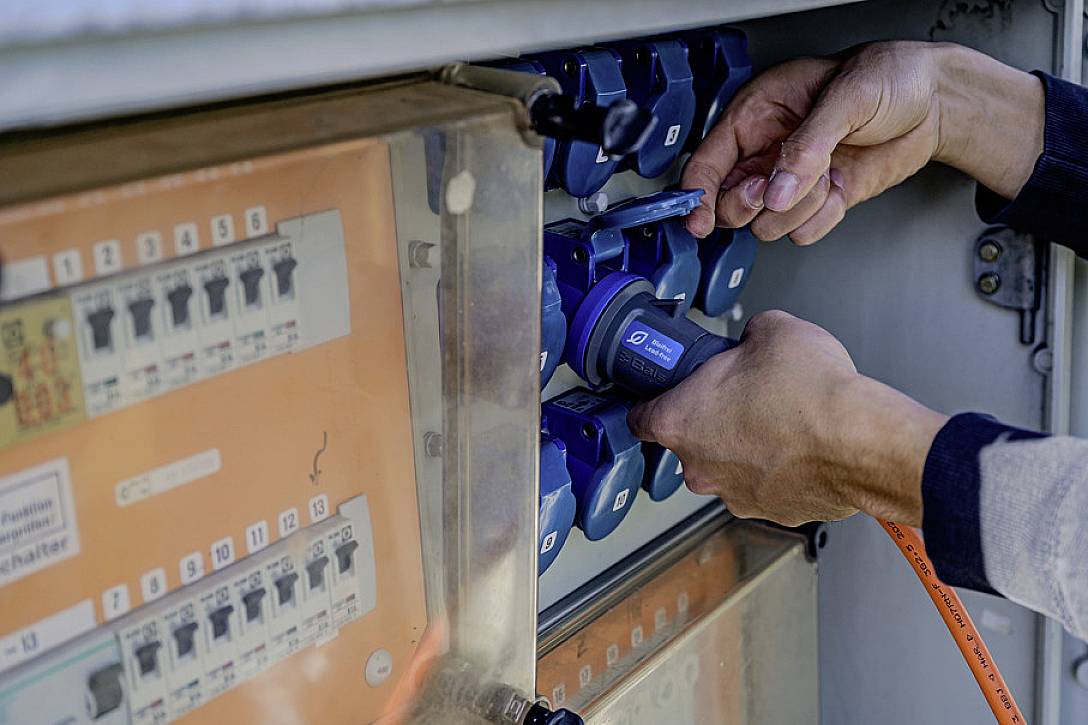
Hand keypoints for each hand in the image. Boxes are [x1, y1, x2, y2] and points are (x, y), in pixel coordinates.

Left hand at [627, 311, 947, 526]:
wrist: (862, 443)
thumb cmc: (812, 393)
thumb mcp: (772, 329)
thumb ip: (748, 333)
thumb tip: (754, 337)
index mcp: (681, 421)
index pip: (640, 416)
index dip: (655, 400)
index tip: (668, 393)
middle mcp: (699, 468)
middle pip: (689, 442)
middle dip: (713, 420)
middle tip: (745, 396)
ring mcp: (735, 495)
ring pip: (728, 467)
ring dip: (746, 448)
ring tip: (782, 421)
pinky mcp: (773, 512)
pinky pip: (766, 486)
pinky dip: (778, 470)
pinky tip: (802, 447)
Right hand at [682, 41, 1043, 243]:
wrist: (938, 103)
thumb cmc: (890, 76)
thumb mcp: (844, 98)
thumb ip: (806, 146)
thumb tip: (776, 189)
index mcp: (758, 114)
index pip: (709, 162)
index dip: (698, 194)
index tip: (698, 221)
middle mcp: (770, 151)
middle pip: (731, 203)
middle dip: (753, 203)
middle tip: (775, 190)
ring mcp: (793, 180)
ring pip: (766, 223)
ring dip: (796, 210)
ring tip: (824, 178)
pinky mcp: (820, 201)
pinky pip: (802, 231)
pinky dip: (821, 219)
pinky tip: (838, 191)